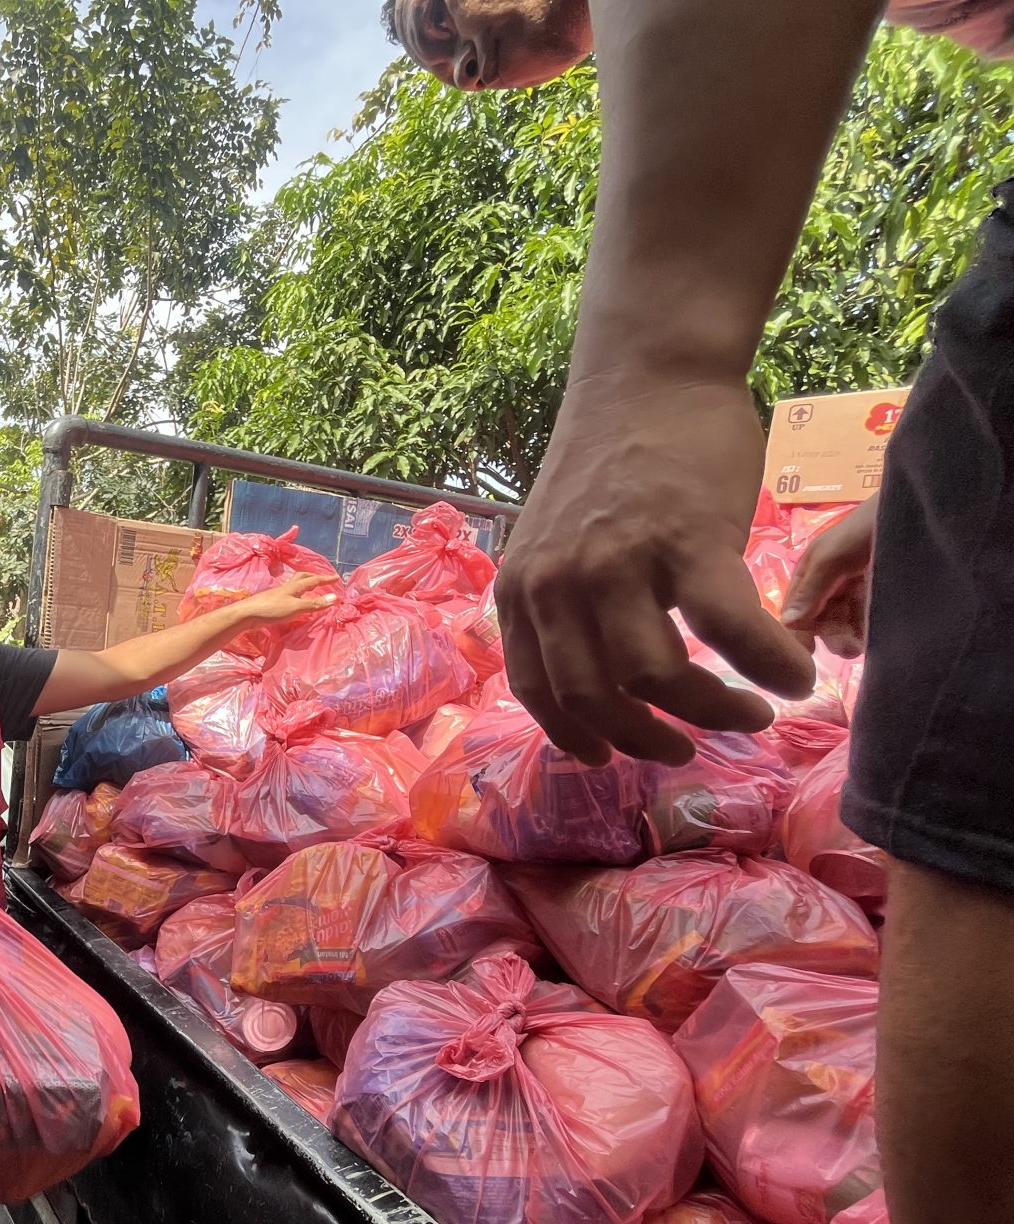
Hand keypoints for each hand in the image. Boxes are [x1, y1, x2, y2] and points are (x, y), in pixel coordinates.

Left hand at [238, 574, 336, 625]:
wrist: (248, 613)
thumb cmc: (273, 609)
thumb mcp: (297, 608)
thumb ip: (315, 604)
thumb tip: (334, 597)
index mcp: (295, 586)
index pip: (314, 580)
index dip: (325, 579)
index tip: (336, 578)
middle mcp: (287, 587)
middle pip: (303, 577)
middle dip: (314, 577)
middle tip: (322, 580)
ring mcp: (278, 593)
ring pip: (295, 584)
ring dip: (305, 584)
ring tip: (310, 589)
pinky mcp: (272, 601)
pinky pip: (289, 593)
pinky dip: (297, 594)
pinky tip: (294, 601)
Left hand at [496, 373, 814, 764]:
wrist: (649, 374)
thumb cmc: (612, 458)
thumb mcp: (554, 539)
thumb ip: (563, 600)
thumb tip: (595, 669)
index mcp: (522, 587)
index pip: (538, 689)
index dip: (576, 734)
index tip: (608, 757)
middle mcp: (558, 583)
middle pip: (597, 698)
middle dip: (646, 737)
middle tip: (686, 747)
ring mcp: (617, 563)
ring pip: (657, 678)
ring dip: (711, 712)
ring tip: (750, 713)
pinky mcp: (686, 542)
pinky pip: (730, 632)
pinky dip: (767, 665)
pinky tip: (793, 676)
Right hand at [780, 493, 877, 659]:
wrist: (918, 513)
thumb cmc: (868, 528)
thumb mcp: (832, 557)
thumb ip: (810, 590)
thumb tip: (788, 625)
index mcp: (811, 572)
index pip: (795, 609)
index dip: (799, 630)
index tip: (810, 650)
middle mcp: (830, 584)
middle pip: (820, 620)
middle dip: (830, 635)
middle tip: (847, 647)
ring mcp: (856, 592)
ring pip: (843, 624)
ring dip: (849, 637)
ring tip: (861, 645)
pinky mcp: (879, 598)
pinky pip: (866, 621)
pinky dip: (866, 633)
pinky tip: (872, 639)